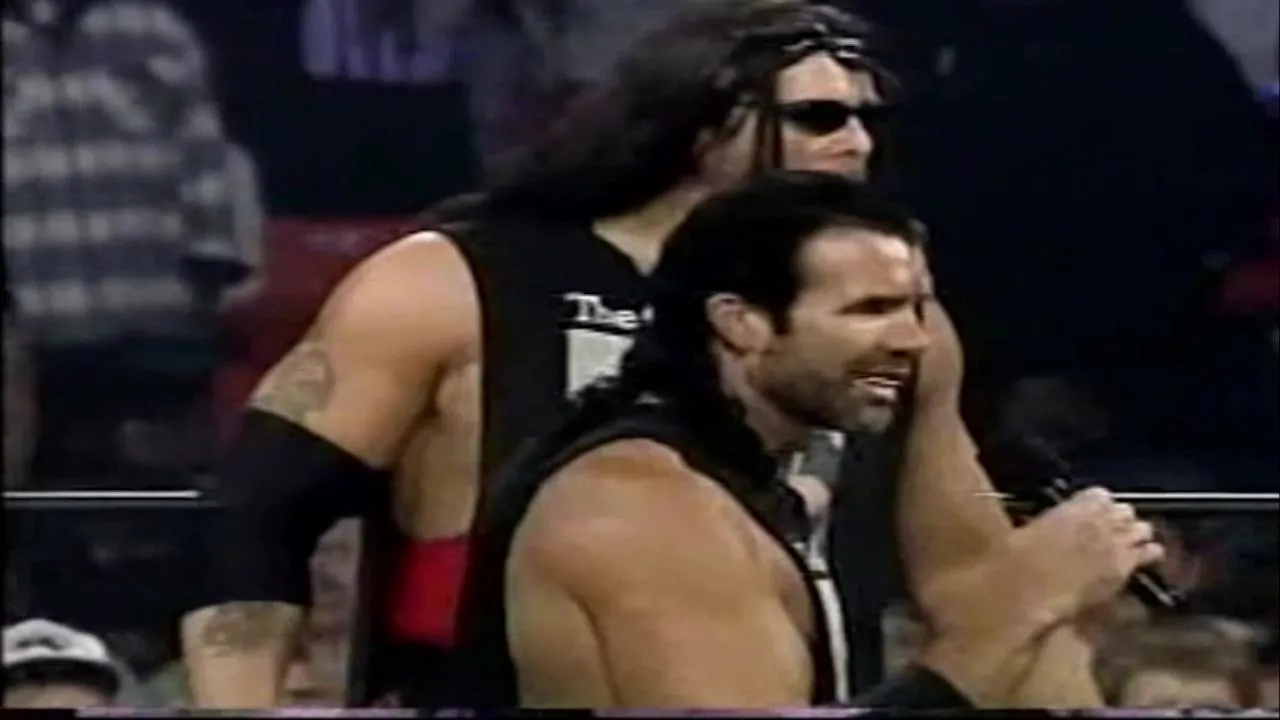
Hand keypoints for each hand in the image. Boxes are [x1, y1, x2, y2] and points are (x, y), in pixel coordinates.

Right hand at [1005, 487, 1163, 625]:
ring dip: (1135, 533)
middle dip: (1120, 519)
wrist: (1032, 586)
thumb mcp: (1032, 527)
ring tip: (1130, 541)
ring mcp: (1118, 542)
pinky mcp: (1125, 566)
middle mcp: (1104, 518)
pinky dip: (1149, 553)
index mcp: (1080, 504)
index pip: (1101, 495)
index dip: (1096, 504)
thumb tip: (1052, 518)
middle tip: (1111, 529)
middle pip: (1124, 511)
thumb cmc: (1021, 556)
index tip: (1091, 511)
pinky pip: (1149, 553)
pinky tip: (1149, 555)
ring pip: (1142, 529)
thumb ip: (1053, 519)